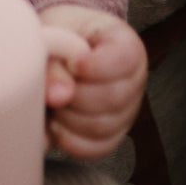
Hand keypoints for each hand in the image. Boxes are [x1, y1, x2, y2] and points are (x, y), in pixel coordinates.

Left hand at [37, 4, 146, 160]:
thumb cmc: (59, 38)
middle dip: (74, 95)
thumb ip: (54, 62)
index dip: (93, 66)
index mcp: (125, 44)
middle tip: (53, 85)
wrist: (56, 53)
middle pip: (112, 98)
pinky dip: (69, 139)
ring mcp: (125, 110)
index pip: (124, 59)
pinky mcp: (111, 134)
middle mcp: (133, 80)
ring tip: (52, 102)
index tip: (71, 64)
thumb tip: (58, 95)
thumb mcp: (54, 37)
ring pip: (102, 126)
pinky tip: (55, 122)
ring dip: (68, 117)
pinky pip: (96, 147)